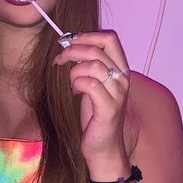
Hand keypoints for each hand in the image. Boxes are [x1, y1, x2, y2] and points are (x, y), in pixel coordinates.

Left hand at [52, 29, 129, 165]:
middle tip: (59, 59)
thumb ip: (87, 67)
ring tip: (70, 83)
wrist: (103, 148)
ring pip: (94, 65)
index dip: (88, 35)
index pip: (110, 39)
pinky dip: (77, 85)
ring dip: (74, 71)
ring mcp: (118, 93)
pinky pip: (90, 85)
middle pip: (98, 49)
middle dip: (73, 50)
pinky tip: (74, 93)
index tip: (69, 40)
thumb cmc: (95, 117)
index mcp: (120, 70)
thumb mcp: (92, 86)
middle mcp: (122, 79)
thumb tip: (68, 46)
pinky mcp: (109, 108)